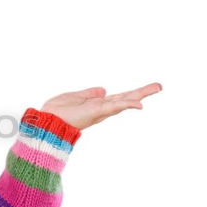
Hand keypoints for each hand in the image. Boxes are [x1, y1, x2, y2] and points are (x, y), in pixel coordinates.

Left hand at [40, 82, 162, 130]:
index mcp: (96, 104)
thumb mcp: (74, 97)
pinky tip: (139, 103)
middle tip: (159, 85)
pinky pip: (114, 107)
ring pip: (124, 101)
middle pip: (125, 99)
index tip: (143, 90)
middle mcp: (101, 108)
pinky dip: (126, 105)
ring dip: (140, 95)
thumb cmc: (56, 111)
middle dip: (142, 93)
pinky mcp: (96, 112)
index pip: (117, 98)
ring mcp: (100, 111)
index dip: (130, 94)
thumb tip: (103, 90)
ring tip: (157, 87)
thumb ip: (89, 94)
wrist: (47, 121)